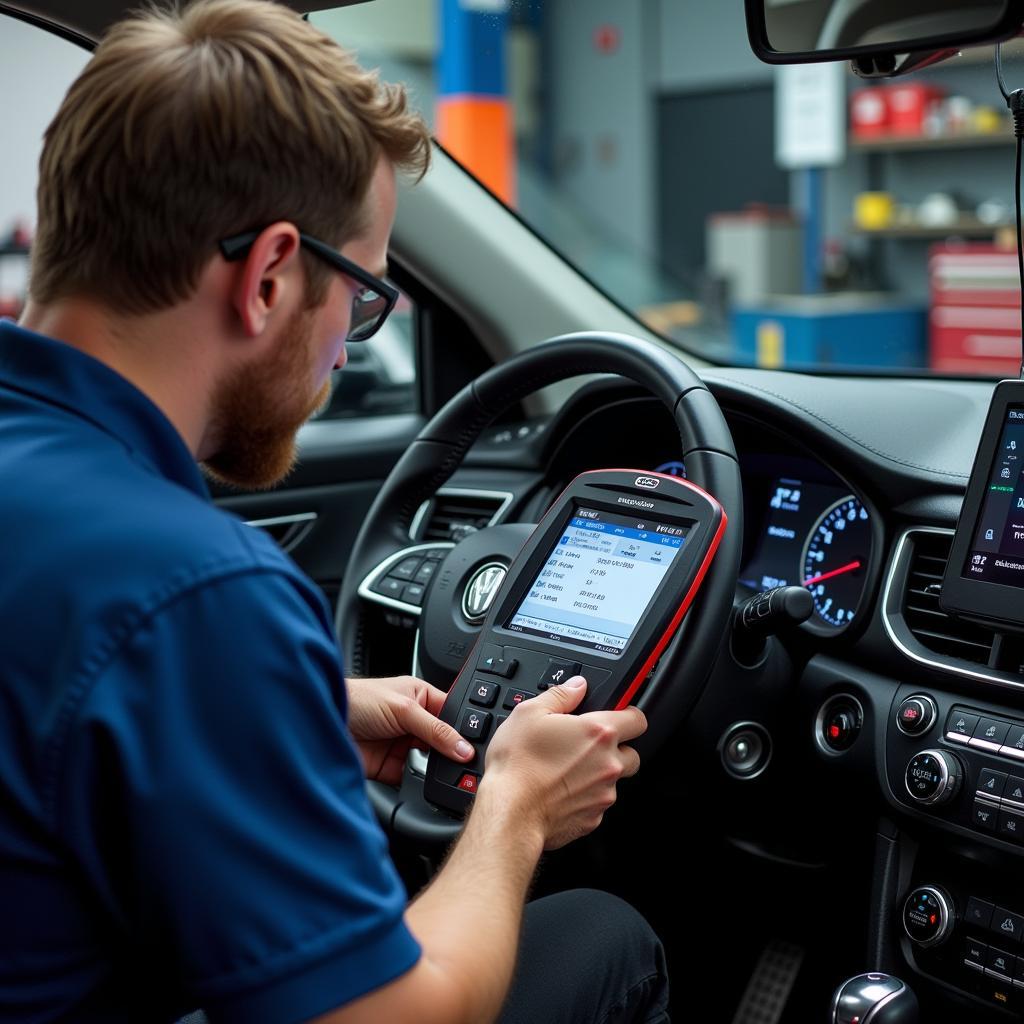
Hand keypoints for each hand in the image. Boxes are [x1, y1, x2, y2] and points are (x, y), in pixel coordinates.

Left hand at [346, 675, 472, 783]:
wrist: (322, 724)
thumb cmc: (357, 700)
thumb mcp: (404, 709)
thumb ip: (436, 730)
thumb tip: (463, 747)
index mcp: (420, 697)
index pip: (452, 713)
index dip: (465, 728)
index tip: (477, 745)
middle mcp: (413, 721)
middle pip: (444, 739)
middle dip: (453, 751)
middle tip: (468, 763)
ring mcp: (402, 745)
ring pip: (431, 761)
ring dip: (438, 768)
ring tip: (451, 773)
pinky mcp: (391, 767)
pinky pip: (413, 779)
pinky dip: (419, 783)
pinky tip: (426, 782)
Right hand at [481, 676, 645, 849]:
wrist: (510, 812)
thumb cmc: (518, 764)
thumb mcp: (529, 713)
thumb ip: (560, 695)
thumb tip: (577, 686)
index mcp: (598, 733)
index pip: (637, 720)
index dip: (628, 715)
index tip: (618, 717)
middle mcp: (608, 764)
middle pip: (632, 754)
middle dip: (616, 750)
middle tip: (588, 747)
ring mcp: (603, 794)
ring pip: (614, 781)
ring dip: (598, 775)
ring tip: (566, 771)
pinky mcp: (593, 819)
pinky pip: (597, 805)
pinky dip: (584, 799)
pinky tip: (560, 792)